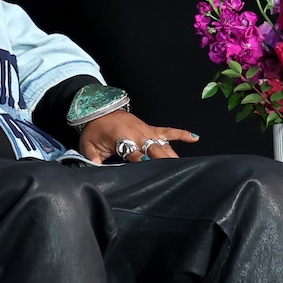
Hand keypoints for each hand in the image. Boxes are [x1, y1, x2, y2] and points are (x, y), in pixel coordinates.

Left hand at [78, 111, 197, 163]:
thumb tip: (96, 171)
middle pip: (153, 149)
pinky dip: (181, 134)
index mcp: (122, 138)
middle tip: (174, 172)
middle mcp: (137, 134)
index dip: (141, 160)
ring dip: (172, 155)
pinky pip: (168, 132)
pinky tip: (194, 138)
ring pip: (163, 144)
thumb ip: (93, 159)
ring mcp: (146, 131)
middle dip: (163, 160)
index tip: (149, 166)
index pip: (134, 152)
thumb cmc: (95, 130)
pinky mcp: (151, 129)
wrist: (100, 109)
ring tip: (184, 167)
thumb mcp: (88, 146)